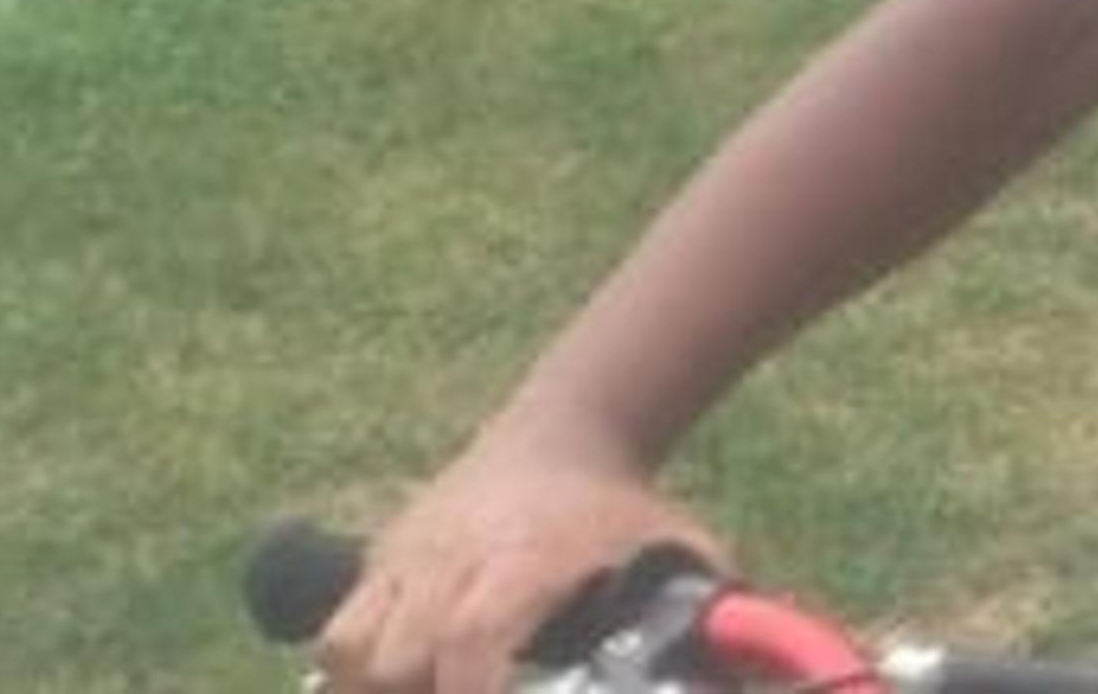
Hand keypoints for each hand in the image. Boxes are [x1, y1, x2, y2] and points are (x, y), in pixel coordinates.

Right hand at [311, 430, 730, 693]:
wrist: (563, 430)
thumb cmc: (622, 513)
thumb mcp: (680, 550)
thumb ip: (712, 618)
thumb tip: (757, 670)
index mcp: (527, 559)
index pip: (476, 635)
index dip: (472, 689)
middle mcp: (456, 557)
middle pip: (400, 654)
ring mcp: (411, 557)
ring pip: (354, 646)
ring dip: (376, 693)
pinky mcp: (382, 560)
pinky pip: (340, 630)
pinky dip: (350, 675)